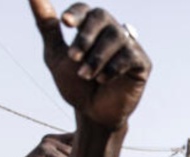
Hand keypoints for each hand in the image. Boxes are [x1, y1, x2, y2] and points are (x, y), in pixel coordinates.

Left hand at [30, 0, 151, 128]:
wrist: (93, 113)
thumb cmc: (76, 84)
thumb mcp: (56, 55)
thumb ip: (48, 26)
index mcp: (91, 27)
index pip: (85, 9)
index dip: (76, 13)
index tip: (65, 23)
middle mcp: (111, 31)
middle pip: (101, 16)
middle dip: (86, 36)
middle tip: (73, 58)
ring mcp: (129, 46)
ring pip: (115, 37)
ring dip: (97, 57)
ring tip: (86, 76)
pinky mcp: (142, 63)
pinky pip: (129, 56)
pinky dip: (113, 68)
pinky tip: (103, 80)